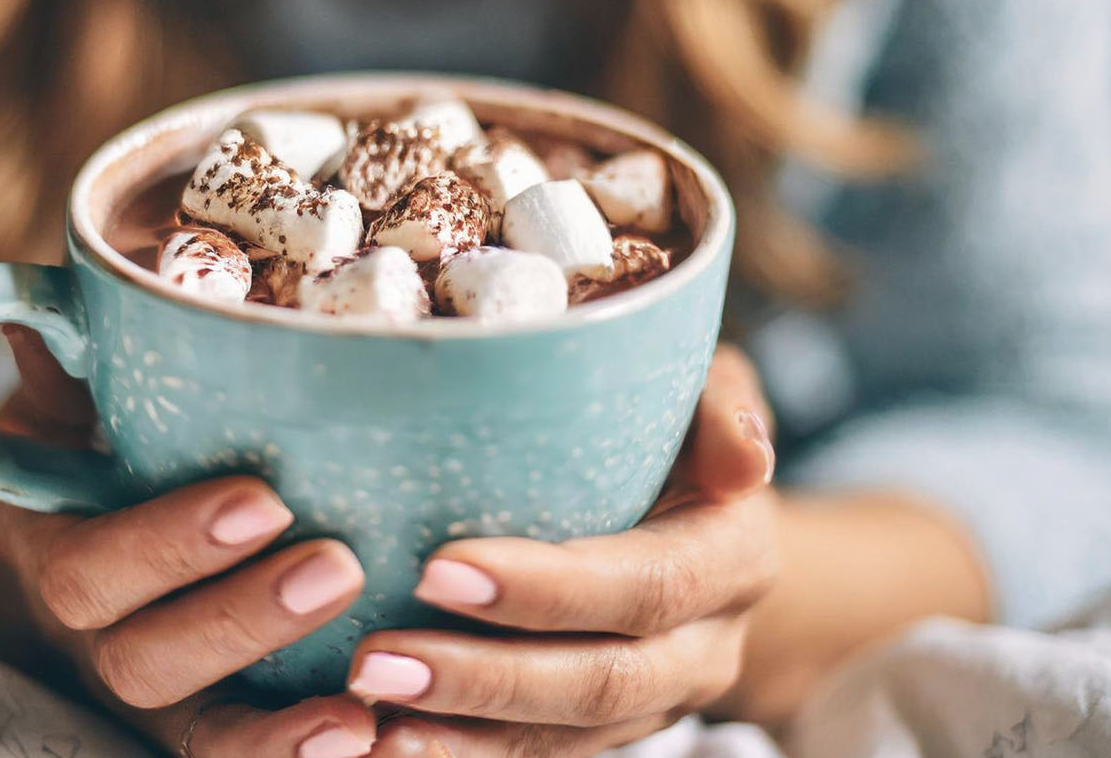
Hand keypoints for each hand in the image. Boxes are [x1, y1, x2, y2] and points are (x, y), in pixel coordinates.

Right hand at [0, 327, 377, 757]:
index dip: (167, 545)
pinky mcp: (214, 719)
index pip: (90, 571)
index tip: (260, 498)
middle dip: (243, 618)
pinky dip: (300, 754)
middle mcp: (101, 638)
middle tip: (338, 563)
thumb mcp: (66, 407)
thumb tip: (47, 304)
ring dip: (280, 720)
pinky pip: (244, 755)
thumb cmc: (89, 449)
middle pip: (146, 661)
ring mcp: (159, 693)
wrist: (73, 538)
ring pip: (200, 730)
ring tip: (367, 692)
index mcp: (58, 553)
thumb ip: (64, 369)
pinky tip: (375, 735)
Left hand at [349, 345, 779, 757]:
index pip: (647, 586)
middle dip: (485, 678)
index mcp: (735, 557)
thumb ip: (722, 406)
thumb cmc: (676, 423)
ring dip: (461, 731)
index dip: (549, 589)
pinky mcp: (610, 728)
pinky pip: (540, 756)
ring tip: (365, 707)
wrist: (695, 505)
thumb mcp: (707, 390)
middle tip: (376, 661)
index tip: (440, 569)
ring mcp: (660, 699)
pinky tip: (384, 740)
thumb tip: (745, 461)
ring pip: (566, 737)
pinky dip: (463, 752)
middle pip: (602, 683)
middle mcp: (707, 645)